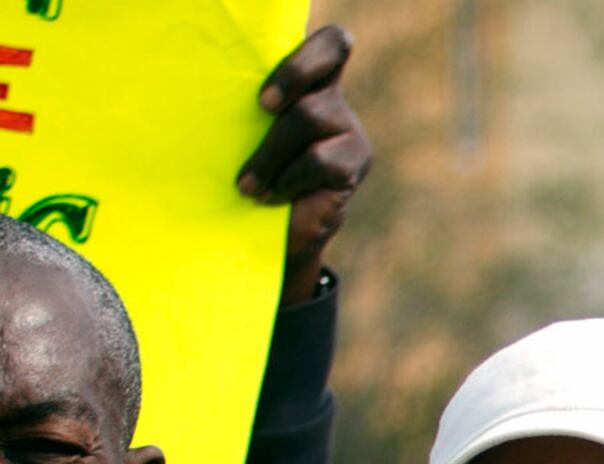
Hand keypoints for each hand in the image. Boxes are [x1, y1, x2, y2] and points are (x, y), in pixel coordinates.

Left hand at [241, 29, 371, 307]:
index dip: (308, 52)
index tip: (267, 88)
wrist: (273, 227)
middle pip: (324, 64)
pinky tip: (271, 194)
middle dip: (290, 77)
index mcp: (306, 80)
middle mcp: (332, 98)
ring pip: (309, 115)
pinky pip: (321, 159)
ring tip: (246, 184)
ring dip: (271, 152)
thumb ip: (243, 109)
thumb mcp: (241, 133)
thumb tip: (196, 86)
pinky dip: (289, 177)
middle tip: (260, 106)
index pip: (331, 44)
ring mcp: (348, 129)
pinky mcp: (354, 162)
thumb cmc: (246, 170)